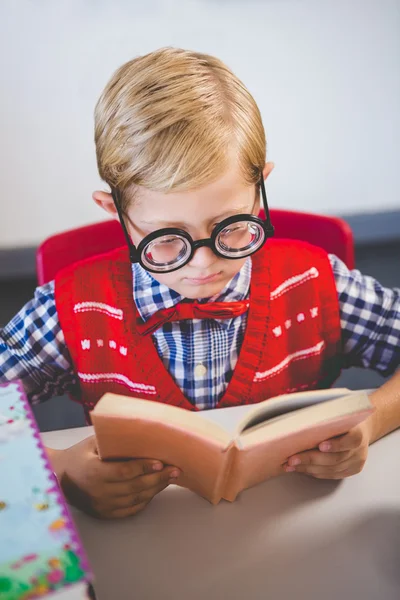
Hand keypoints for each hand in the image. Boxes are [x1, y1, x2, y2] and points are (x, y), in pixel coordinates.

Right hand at [49, 436, 179, 518]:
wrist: (59, 478)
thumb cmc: (80, 455)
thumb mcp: (93, 442)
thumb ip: (113, 439)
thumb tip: (140, 427)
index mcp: (94, 472)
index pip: (124, 471)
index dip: (144, 467)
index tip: (161, 462)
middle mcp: (99, 492)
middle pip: (135, 487)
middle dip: (159, 478)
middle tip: (176, 469)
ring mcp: (102, 506)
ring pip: (136, 499)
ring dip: (156, 489)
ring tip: (171, 477)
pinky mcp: (105, 514)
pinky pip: (131, 509)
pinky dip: (146, 499)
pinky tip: (156, 489)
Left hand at [283, 421, 371, 479]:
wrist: (359, 429)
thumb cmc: (343, 418)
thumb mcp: (337, 414)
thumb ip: (325, 421)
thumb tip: (299, 425)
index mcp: (359, 433)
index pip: (351, 441)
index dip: (336, 445)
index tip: (320, 446)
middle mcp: (359, 450)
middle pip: (335, 458)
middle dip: (311, 459)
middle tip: (292, 459)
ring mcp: (357, 462)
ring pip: (331, 470)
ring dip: (309, 469)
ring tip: (291, 466)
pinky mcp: (352, 470)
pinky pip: (332, 475)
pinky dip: (316, 473)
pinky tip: (302, 469)